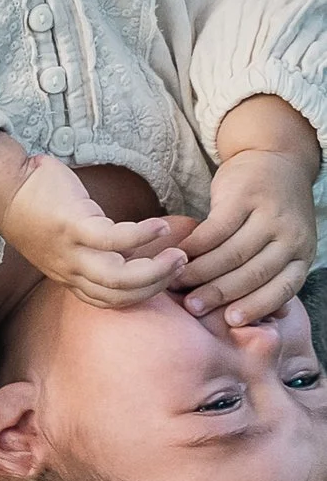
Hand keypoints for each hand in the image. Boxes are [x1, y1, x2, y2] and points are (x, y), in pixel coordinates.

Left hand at [0, 134, 183, 307]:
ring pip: (118, 277)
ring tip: (176, 253)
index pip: (110, 301)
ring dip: (154, 269)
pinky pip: (114, 240)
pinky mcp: (72, 226)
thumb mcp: (65, 240)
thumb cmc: (37, 207)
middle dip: (156, 285)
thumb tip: (133, 248)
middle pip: (119, 295)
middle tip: (181, 264)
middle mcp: (69, 270)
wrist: (3, 187)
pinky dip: (141, 236)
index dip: (143, 295)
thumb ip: (95, 250)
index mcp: (69, 275)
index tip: (168, 278)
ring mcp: (70, 250)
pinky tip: (160, 226)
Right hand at [179, 147, 317, 325]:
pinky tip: (179, 254)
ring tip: (177, 283)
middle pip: (253, 273)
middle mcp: (292, 235)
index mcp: (302, 253)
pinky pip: (216, 230)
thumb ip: (266, 274)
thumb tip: (238, 318)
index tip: (230, 320)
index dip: (257, 305)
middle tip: (192, 308)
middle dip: (220, 294)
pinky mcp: (245, 196)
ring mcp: (270, 214)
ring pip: (232, 253)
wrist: (274, 160)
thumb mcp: (279, 245)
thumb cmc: (270, 214)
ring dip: (201, 272)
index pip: (283, 287)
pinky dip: (194, 246)